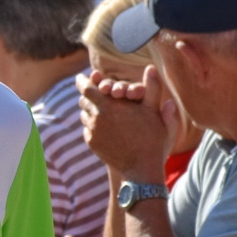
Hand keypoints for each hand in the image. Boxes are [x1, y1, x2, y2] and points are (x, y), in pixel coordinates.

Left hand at [77, 66, 173, 180]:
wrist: (142, 168)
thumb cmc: (151, 138)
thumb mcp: (155, 111)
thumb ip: (151, 88)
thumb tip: (151, 67)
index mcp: (108, 106)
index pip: (86, 88)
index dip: (83, 81)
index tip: (81, 77)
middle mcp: (96, 118)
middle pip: (83, 100)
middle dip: (87, 95)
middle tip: (91, 91)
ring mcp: (93, 132)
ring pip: (84, 115)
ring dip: (89, 109)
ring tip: (97, 107)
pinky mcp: (92, 143)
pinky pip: (86, 129)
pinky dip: (91, 124)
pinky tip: (100, 124)